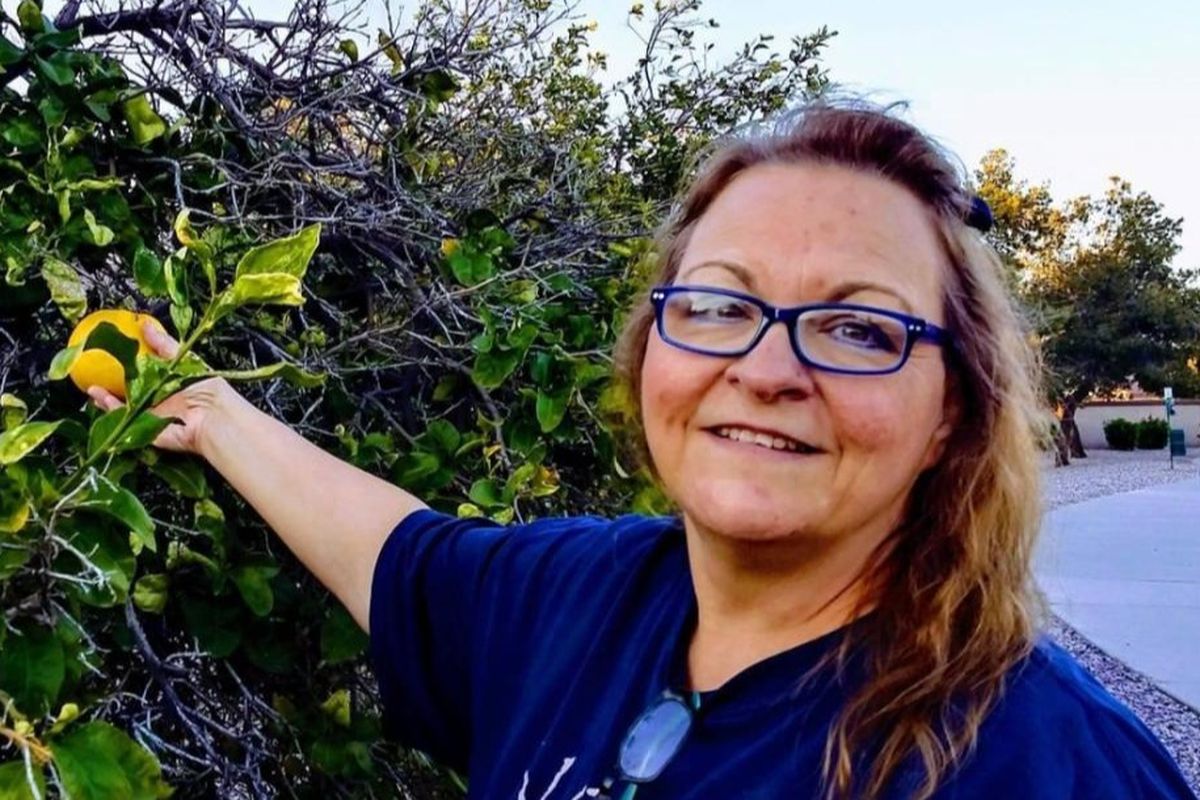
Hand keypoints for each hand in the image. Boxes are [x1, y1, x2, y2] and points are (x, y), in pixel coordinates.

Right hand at [86, 321, 236, 456]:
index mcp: (171, 383)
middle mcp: (161, 400)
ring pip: (123, 406)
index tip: (113, 355)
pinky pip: (123, 419)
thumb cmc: (207, 389)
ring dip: (105, 397)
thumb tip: (145, 324)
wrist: (213, 417)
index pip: (146, 373)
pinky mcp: (145, 428)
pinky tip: (97, 395)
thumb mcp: (183, 359)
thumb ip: (163, 344)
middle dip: (113, 384)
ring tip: (90, 385)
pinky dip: (109, 407)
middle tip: (95, 371)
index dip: (130, 365)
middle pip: (132, 391)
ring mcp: (152, 415)